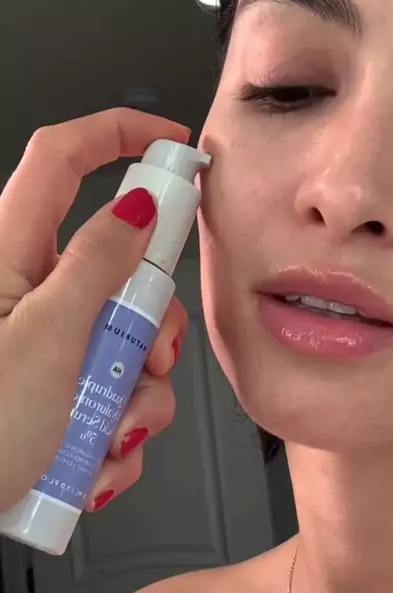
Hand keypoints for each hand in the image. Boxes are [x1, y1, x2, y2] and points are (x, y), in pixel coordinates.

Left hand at [0, 108, 188, 512]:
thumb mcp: (46, 339)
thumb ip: (96, 266)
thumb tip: (138, 209)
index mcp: (11, 256)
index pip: (62, 160)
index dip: (120, 135)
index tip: (176, 145)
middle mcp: (33, 295)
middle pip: (122, 270)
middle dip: (152, 323)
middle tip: (144, 358)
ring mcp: (51, 346)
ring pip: (130, 341)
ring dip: (139, 394)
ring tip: (111, 433)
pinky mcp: (64, 390)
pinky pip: (119, 391)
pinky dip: (123, 428)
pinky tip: (98, 456)